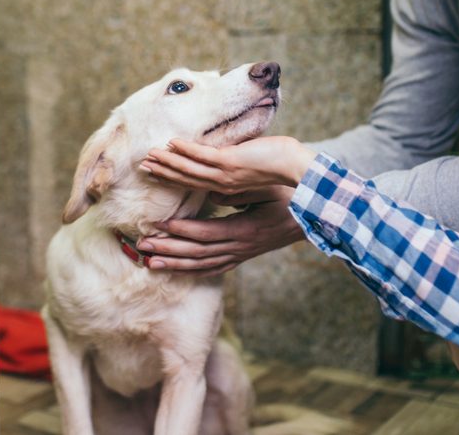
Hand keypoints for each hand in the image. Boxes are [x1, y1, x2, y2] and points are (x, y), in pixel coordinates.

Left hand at [138, 186, 304, 276]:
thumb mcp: (270, 188)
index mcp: (246, 230)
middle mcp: (241, 247)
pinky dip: (193, 270)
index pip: (206, 233)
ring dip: (174, 264)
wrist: (316, 218)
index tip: (159, 225)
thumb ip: (242, 191)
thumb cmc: (293, 196)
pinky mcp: (243, 256)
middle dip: (169, 250)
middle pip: (198, 253)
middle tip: (142, 246)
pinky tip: (177, 270)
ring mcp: (242, 254)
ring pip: (203, 264)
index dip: (181, 231)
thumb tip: (214, 192)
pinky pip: (214, 268)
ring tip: (149, 262)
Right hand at [139, 135, 316, 194]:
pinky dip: (187, 150)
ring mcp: (226, 175)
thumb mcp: (252, 170)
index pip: (194, 182)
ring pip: (190, 169)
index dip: (174, 178)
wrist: (298, 170)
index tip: (158, 173)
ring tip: (150, 156)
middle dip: (164, 172)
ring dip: (168, 162)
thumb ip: (235, 169)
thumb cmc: (281, 166)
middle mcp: (223, 184)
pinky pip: (204, 156)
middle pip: (186, 178)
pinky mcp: (232, 163)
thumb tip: (223, 169)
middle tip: (144, 166)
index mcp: (227, 187)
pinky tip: (172, 144)